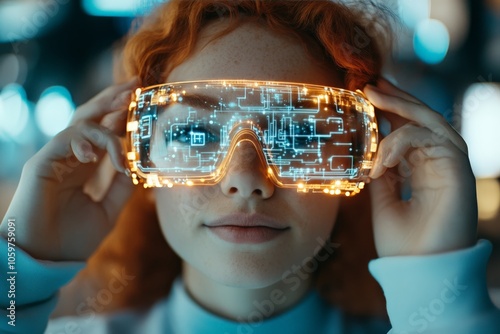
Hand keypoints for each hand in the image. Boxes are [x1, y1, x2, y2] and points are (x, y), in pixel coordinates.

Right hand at [0, 80, 136, 260]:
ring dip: (105, 115)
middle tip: (134, 84)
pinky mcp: (42, 163)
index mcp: (84, 167)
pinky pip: (65, 138)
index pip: (104, 132)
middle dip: (112, 99)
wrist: (45, 260)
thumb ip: (121, 188)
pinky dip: (86, 141)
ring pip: (81, 123)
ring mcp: (55, 158)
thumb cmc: (72, 240)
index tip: (141, 99)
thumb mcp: (108, 211)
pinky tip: (97, 156)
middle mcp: (70, 158)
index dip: (121, 115)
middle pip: (91, 118)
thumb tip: (136, 166)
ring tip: (125, 111)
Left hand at [364, 79, 476, 256]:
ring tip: (371, 98)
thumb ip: (381, 173)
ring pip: (430, 122)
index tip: (367, 95)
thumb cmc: (401, 243)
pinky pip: (430, 139)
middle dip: (396, 99)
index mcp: (424, 171)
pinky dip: (402, 142)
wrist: (418, 273)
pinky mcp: (459, 171)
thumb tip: (370, 149)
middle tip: (369, 84)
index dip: (391, 111)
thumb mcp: (382, 200)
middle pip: (423, 120)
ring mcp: (452, 166)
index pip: (410, 132)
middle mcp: (440, 165)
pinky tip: (380, 159)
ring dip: (400, 107)